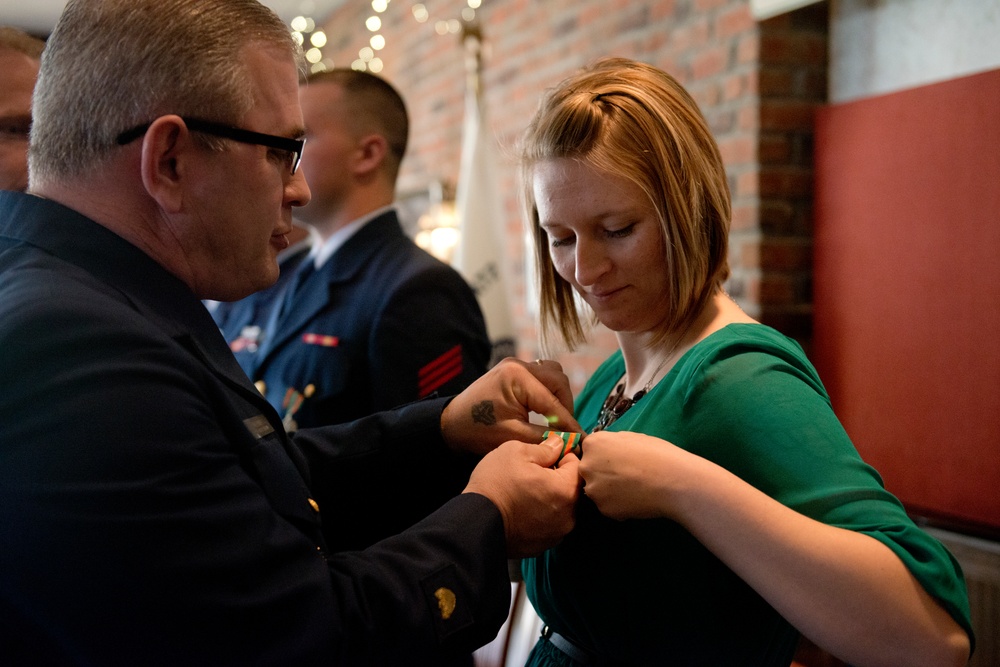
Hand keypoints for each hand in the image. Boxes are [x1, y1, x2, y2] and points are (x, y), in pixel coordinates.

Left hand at [441, 357, 579, 455]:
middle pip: (558, 380)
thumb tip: (573, 441)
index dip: (569, 422)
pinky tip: (545, 410)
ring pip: (552, 374)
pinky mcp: (513, 370)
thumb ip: (545, 437)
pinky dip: (547, 391)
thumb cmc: (478, 430)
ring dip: (558, 395)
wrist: (452, 423)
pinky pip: (540, 375)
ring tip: (557, 419)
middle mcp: (519, 365)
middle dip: (566, 405)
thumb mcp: (514, 436)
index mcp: (518, 378)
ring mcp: (515, 364)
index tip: (582, 439)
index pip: (553, 401)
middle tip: (566, 428)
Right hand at [464, 434, 580, 557]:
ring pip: (560, 508)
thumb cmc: (496, 483)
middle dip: (556, 479)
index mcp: (566, 490)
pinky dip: (540, 517)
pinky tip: (521, 511)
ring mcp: (556, 534)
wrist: (475, 523)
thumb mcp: (516, 452)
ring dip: (549, 499)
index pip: (576, 465)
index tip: (545, 456)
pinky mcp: (542, 546)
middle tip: (531, 474)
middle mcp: (568, 515)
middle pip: (570, 489)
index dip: (561, 456)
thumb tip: (558, 445)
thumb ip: (544, 448)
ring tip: (525, 494)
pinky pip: (548, 525)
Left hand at [579, 430, 693, 519]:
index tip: (618, 461)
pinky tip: (635, 501)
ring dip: (609, 492)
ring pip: (597, 490)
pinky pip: (608, 506)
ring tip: (632, 490)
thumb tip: (608, 450)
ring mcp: (593, 489)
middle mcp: (586, 466)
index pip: (590, 450)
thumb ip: (612, 443)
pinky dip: (618, 506)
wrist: (672, 481)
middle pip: (589, 471)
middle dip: (603, 474)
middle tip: (625, 477)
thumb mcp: (631, 437)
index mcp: (593, 444)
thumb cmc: (657, 453)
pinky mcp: (603, 509)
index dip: (604, 456)